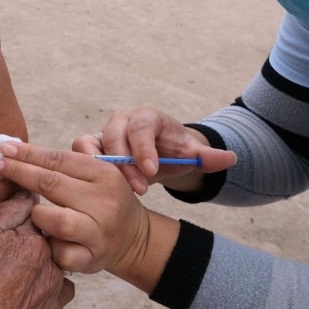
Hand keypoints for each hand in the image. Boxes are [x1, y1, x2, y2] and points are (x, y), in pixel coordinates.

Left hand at [0, 142, 155, 277]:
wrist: (132, 237)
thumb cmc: (103, 198)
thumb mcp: (98, 170)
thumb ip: (69, 158)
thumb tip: (22, 149)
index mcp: (104, 174)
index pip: (59, 160)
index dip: (28, 153)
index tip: (3, 147)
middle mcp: (104, 202)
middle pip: (52, 185)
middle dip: (19, 172)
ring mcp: (99, 232)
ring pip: (58, 222)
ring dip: (38, 215)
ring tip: (33, 213)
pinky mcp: (92, 259)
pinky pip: (60, 253)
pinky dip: (48, 246)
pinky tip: (44, 239)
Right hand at [0, 192, 74, 308]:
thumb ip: (10, 210)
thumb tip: (29, 194)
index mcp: (39, 246)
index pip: (39, 227)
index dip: (22, 232)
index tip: (9, 240)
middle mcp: (54, 274)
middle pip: (48, 255)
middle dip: (32, 256)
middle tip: (6, 267)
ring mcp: (53, 304)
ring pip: (53, 283)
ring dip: (39, 282)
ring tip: (11, 289)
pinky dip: (36, 308)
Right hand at [74, 107, 236, 194]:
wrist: (157, 154)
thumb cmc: (172, 151)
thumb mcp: (192, 154)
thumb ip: (209, 157)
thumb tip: (231, 158)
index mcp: (147, 116)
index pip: (142, 126)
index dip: (144, 148)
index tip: (152, 171)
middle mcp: (121, 121)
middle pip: (114, 136)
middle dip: (125, 164)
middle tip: (141, 189)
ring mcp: (101, 134)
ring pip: (89, 144)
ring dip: (101, 168)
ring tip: (118, 190)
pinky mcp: (88, 149)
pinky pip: (77, 156)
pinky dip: (83, 171)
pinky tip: (97, 192)